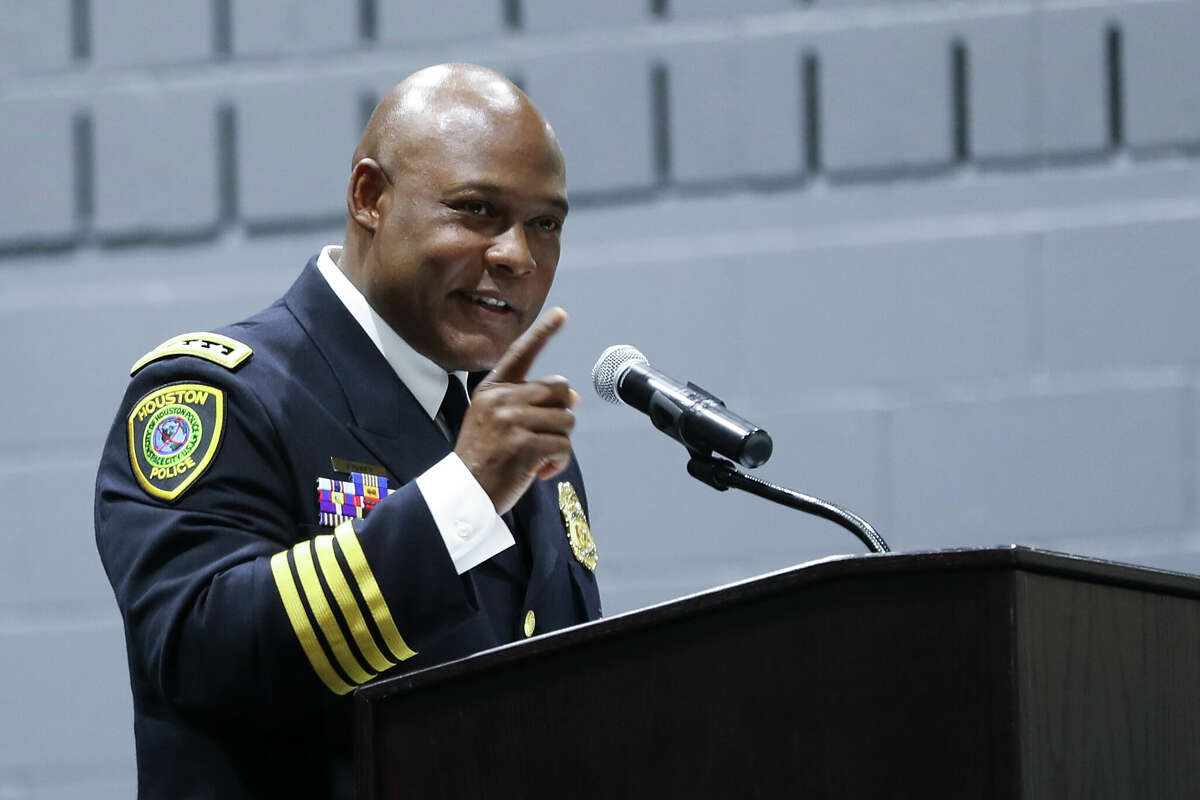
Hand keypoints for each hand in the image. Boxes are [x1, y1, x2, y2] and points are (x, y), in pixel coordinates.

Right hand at [455, 307, 579, 513]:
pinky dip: (558, 462)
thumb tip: (573, 397)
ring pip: (567, 420)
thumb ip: (528, 404)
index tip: (561, 313)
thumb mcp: (495, 422)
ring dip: (560, 443)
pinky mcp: (524, 444)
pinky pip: (563, 446)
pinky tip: (539, 471)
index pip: (521, 353)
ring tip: (537, 458)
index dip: (543, 332)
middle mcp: (501, 399)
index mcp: (492, 389)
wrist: (463, 493)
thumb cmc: (483, 459)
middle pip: (561, 390)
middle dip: (561, 415)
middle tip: (545, 437)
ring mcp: (512, 420)